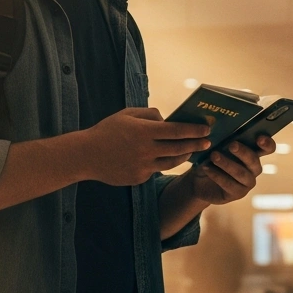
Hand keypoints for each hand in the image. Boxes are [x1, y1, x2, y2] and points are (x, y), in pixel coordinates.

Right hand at [84, 108, 210, 185]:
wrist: (85, 156)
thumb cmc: (107, 131)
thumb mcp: (127, 114)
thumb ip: (150, 114)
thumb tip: (168, 119)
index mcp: (144, 131)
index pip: (177, 130)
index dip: (194, 130)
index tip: (207, 129)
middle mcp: (146, 150)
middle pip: (179, 148)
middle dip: (196, 144)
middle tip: (208, 142)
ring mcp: (143, 167)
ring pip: (172, 163)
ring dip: (184, 156)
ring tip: (191, 151)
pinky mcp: (139, 178)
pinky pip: (156, 171)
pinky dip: (162, 164)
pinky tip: (166, 159)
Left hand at [182, 135, 275, 204]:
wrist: (200, 181)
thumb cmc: (211, 159)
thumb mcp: (217, 147)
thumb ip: (224, 139)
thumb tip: (223, 128)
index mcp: (254, 153)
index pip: (268, 148)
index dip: (267, 143)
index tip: (259, 138)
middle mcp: (254, 168)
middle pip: (254, 160)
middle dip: (243, 152)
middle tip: (231, 144)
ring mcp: (247, 182)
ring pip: (241, 173)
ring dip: (227, 163)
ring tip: (213, 156)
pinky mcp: (238, 193)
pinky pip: (229, 184)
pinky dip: (217, 175)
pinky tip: (207, 168)